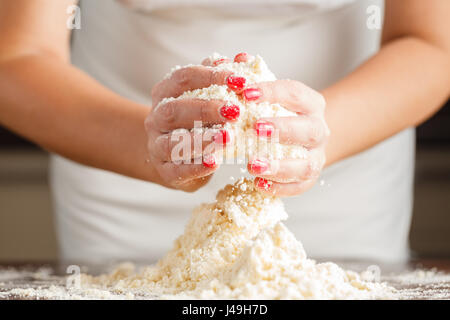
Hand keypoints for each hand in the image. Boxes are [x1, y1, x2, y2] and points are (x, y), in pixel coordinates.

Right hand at [145, 64, 238, 191]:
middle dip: (206, 108)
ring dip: (201, 139)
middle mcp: (156, 118)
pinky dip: (195, 167)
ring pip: (171, 142)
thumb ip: (223, 79)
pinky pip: (177, 170)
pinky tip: (214, 163)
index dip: (211, 76)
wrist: (174, 157)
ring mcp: (156, 146)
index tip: (241, 81)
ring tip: (228, 138)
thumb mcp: (207, 98)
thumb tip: (245, 58)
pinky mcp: (165, 171)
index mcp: (165, 92)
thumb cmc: (196, 122)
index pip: (184, 77)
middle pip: (174, 109)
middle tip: (236, 111)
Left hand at [245, 79, 328, 196]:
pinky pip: (300, 186)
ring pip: (306, 164)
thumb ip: (254, 77)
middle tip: (255, 128)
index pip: (295, 93)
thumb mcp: (270, 93)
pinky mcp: (309, 178)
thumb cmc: (280, 112)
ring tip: (251, 165)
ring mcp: (317, 156)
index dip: (272, 92)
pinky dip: (280, 188)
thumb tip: (238, 58)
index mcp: (311, 103)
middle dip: (282, 129)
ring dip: (279, 165)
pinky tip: (258, 185)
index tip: (245, 92)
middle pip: (308, 130)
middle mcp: (319, 130)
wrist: (304, 138)